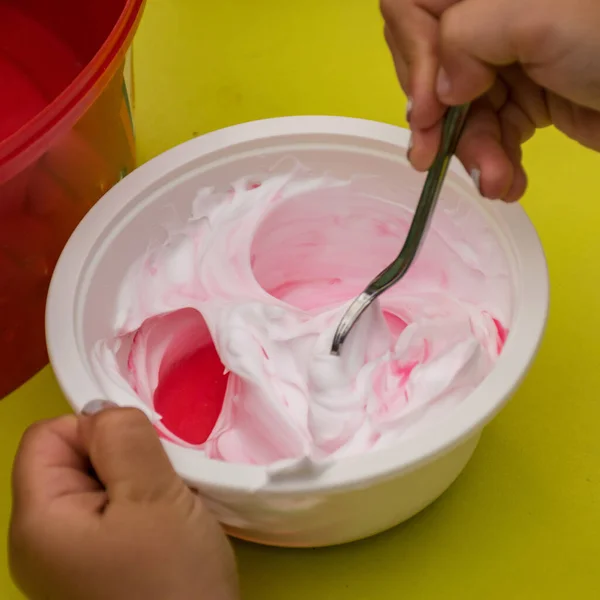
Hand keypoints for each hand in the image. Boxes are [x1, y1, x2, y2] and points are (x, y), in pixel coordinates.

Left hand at [9, 403, 239, 599]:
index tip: (139, 457)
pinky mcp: (98, 570)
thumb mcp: (151, 496)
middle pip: (74, 458)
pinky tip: (167, 531)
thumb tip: (99, 411)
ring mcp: (70, 559)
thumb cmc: (171, 584)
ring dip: (140, 483)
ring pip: (102, 484)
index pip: (49, 435)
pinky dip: (144, 508)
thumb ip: (122, 437)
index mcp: (38, 520)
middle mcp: (42, 539)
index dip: (96, 430)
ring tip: (167, 513)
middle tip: (159, 489)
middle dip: (123, 458)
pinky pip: (116, 514)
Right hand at [381, 0, 599, 200]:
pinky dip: (492, 162)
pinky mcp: (521, 100)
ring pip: (455, 110)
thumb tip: (438, 88)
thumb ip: (468, 34)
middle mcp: (490, 18)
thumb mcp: (540, 17)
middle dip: (437, 117)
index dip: (412, 56)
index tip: (430, 107)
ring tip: (496, 180)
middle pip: (428, 66)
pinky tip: (508, 181)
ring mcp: (505, 62)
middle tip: (433, 156)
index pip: (413, 6)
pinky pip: (484, 133)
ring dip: (470, 152)